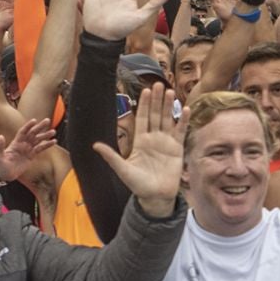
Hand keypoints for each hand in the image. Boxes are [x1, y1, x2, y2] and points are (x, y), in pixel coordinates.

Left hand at [0, 118, 57, 184]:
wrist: (6, 175)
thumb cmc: (0, 165)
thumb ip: (0, 147)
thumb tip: (1, 136)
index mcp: (15, 143)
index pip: (23, 132)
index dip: (28, 126)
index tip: (34, 120)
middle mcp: (22, 144)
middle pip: (32, 133)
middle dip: (40, 127)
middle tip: (47, 120)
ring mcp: (28, 150)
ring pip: (38, 140)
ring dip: (45, 135)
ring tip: (53, 132)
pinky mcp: (32, 156)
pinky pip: (40, 149)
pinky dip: (47, 145)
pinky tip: (53, 142)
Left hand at [92, 84, 182, 215]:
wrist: (155, 196)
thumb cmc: (138, 184)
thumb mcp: (122, 169)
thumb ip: (111, 156)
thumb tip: (94, 145)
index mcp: (141, 141)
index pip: (142, 118)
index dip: (144, 105)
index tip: (145, 91)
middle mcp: (153, 139)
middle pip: (156, 115)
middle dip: (156, 100)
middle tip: (158, 84)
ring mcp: (166, 143)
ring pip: (168, 120)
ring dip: (169, 106)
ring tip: (170, 91)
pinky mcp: (177, 149)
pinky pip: (180, 132)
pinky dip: (183, 120)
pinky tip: (184, 109)